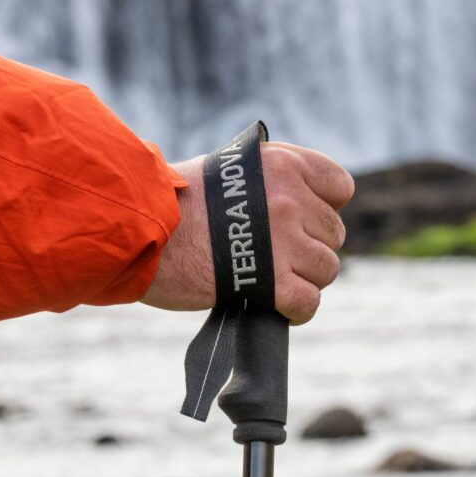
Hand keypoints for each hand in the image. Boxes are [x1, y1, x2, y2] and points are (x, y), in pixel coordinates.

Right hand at [142, 143, 353, 323]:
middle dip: (309, 250)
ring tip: (275, 285)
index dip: (323, 209)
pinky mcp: (271, 282)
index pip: (339, 187)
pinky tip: (279, 309)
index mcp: (282, 165)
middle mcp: (289, 199)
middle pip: (332, 235)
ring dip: (304, 281)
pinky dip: (298, 311)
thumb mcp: (226, 173)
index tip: (301, 224)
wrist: (136, 228)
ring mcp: (283, 241)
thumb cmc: (168, 204)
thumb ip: (264, 186)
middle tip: (278, 261)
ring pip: (326, 270)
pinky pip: (309, 302)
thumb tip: (289, 210)